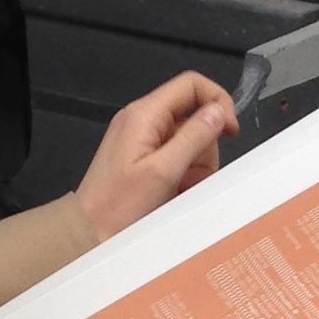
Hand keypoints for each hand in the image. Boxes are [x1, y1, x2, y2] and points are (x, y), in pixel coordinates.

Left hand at [74, 72, 238, 242]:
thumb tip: (218, 112)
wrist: (88, 234)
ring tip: (178, 190)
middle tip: (191, 177)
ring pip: (189, 141)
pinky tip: (173, 193)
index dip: (217, 101)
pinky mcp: (144, 158)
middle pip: (194, 116)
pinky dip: (183, 175)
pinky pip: (177, 158)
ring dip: (194, 167)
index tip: (230, 131)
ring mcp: (143, 139)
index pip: (191, 84)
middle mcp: (142, 120)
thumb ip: (194, 138)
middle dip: (204, 148)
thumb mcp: (163, 172)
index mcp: (144, 114)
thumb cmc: (117, 208)